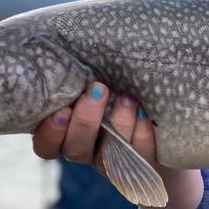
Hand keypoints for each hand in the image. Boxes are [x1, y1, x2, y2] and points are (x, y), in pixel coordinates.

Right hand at [32, 83, 202, 208]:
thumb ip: (83, 75)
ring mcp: (113, 162)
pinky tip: (145, 114)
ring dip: (117, 125)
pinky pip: (139, 156)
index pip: (46, 145)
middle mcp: (87, 151)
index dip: (50, 131)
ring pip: (107, 157)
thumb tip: (77, 43)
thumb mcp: (99, 81)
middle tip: (98, 90)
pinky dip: (141, 134)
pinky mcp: (141, 165)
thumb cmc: (117, 87)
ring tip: (127, 98)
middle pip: (75, 149)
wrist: (162, 122)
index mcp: (66, 133)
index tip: (62, 109)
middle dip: (86, 120)